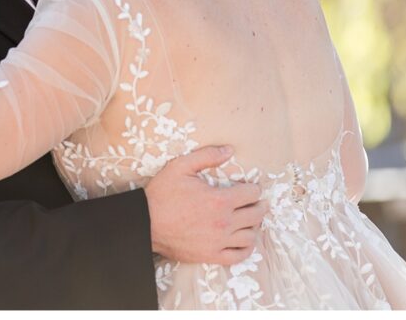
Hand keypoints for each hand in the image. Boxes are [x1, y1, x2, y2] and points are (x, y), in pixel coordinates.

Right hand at [144, 145, 267, 264]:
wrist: (145, 223)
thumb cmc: (162, 194)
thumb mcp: (181, 166)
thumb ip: (207, 156)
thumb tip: (230, 150)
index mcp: (219, 200)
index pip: (251, 194)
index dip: (254, 188)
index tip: (252, 187)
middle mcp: (224, 222)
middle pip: (256, 215)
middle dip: (260, 206)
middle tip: (259, 202)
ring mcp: (218, 242)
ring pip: (250, 236)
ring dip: (254, 226)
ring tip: (251, 220)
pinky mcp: (211, 255)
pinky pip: (239, 256)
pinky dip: (246, 248)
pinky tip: (244, 240)